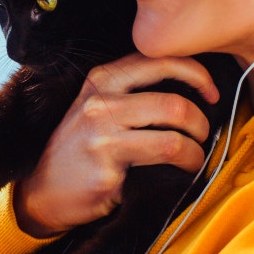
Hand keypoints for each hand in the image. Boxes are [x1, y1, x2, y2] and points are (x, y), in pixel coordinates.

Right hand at [14, 54, 219, 236]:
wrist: (43, 193)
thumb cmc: (81, 149)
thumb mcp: (98, 106)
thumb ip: (133, 90)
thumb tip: (192, 85)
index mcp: (102, 79)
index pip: (159, 60)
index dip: (196, 73)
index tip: (210, 91)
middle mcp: (100, 102)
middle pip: (172, 102)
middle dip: (200, 121)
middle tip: (203, 133)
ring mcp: (102, 135)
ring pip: (173, 136)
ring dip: (195, 148)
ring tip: (195, 156)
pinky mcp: (107, 167)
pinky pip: (163, 162)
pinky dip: (185, 165)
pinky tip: (182, 170)